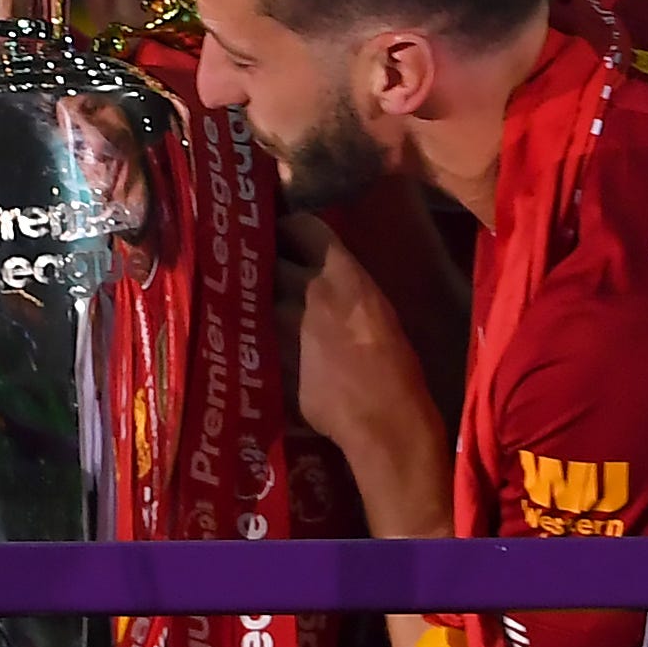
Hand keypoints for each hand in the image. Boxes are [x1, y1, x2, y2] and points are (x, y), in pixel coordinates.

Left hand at [276, 214, 440, 457]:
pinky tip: (253, 341)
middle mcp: (306, 289)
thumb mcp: (377, 310)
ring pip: (253, 296)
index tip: (285, 236)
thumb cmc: (397, 367)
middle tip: (266, 269)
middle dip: (267, 263)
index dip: (290, 230)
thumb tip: (323, 283)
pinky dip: (252, 335)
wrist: (384, 419)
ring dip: (255, 300)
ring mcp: (280, 323)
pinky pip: (250, 334)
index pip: (301, 227)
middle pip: (268, 258)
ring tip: (256, 306)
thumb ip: (344, 288)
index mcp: (343, 273)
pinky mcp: (266, 355)